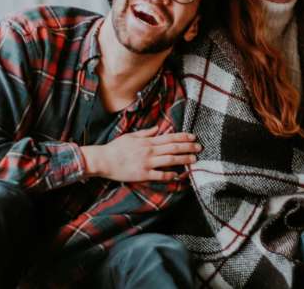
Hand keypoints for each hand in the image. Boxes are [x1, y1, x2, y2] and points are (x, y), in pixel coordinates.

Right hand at [80, 127, 200, 181]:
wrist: (104, 160)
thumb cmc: (116, 148)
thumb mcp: (131, 136)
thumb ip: (146, 133)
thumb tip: (158, 128)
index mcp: (147, 141)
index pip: (169, 137)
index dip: (183, 137)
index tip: (193, 137)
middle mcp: (149, 151)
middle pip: (173, 148)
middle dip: (188, 147)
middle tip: (199, 147)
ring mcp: (147, 163)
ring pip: (170, 160)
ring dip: (183, 159)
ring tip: (194, 160)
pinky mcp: (143, 174)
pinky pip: (159, 175)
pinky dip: (169, 175)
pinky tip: (177, 175)